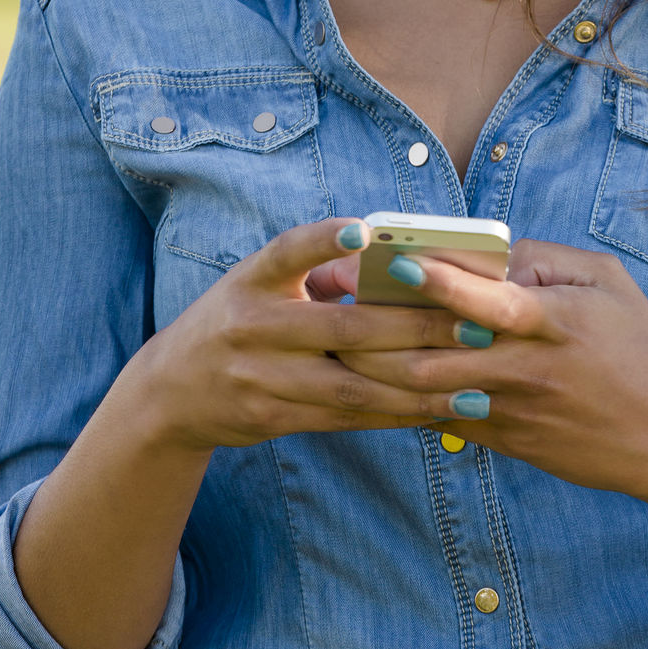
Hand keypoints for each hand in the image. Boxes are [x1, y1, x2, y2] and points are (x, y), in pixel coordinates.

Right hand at [130, 218, 489, 452]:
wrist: (171, 391)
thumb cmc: (237, 321)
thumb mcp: (256, 285)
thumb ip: (312, 273)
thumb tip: (396, 258)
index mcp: (252, 280)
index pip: (288, 252)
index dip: (323, 240)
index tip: (363, 230)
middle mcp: (252, 326)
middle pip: (344, 329)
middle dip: (416, 329)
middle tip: (476, 324)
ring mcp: (260, 377)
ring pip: (351, 385)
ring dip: (419, 387)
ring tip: (476, 384)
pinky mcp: (271, 418)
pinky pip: (344, 417)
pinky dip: (394, 414)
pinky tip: (438, 410)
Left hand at [335, 238, 647, 501]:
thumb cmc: (641, 348)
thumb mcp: (607, 283)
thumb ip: (544, 258)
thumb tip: (485, 253)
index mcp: (555, 320)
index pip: (487, 297)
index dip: (438, 280)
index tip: (393, 263)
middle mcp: (528, 368)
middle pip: (436, 349)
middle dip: (378, 326)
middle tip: (333, 301)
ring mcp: (514, 410)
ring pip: (428, 389)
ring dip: (377, 366)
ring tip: (337, 340)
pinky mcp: (507, 441)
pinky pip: (442, 418)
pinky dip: (406, 397)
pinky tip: (372, 378)